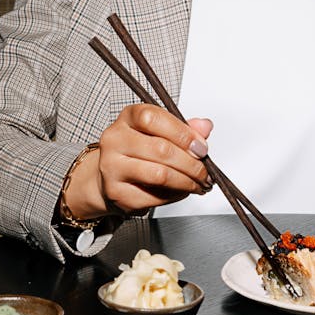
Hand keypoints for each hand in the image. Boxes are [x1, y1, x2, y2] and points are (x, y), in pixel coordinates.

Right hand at [64, 105, 212, 219]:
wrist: (109, 174)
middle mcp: (115, 139)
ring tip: (197, 184)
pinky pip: (153, 197)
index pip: (153, 118)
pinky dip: (174, 196)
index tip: (201, 147)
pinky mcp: (116, 192)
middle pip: (161, 149)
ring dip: (186, 182)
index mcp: (128, 117)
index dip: (182, 133)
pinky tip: (180, 191)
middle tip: (205, 172)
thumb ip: (184, 128)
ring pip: (159, 175)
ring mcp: (112, 166)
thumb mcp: (160, 131)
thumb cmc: (138, 149)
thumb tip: (205, 126)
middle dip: (191, 164)